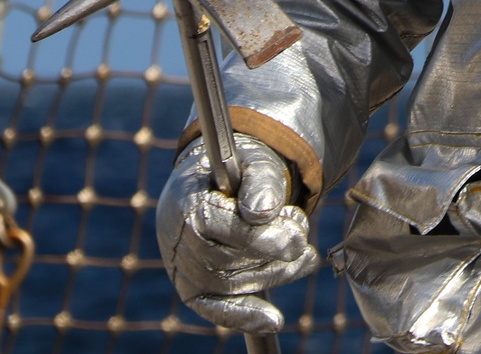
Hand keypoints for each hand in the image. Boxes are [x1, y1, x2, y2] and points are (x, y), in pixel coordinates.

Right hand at [156, 134, 318, 333]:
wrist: (213, 183)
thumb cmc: (238, 170)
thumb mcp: (252, 161)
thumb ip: (260, 181)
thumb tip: (263, 212)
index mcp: (187, 200)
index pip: (222, 226)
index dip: (263, 235)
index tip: (297, 231)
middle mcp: (179, 240)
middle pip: (232, 259)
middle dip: (275, 250)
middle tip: (301, 235)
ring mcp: (184, 270)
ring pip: (234, 283)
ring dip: (276, 271)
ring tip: (302, 252)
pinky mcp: (194, 292)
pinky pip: (216, 310)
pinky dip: (245, 317)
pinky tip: (272, 320)